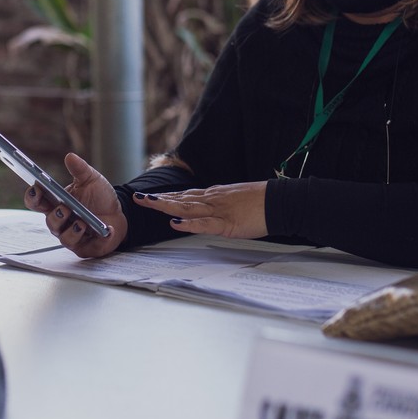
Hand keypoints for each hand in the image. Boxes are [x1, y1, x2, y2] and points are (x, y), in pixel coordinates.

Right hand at [23, 153, 126, 257]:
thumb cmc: (100, 197)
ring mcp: (71, 235)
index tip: (36, 189)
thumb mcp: (92, 179)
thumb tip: (70, 156)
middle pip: (49, 221)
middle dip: (55, 216)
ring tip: (82, 222)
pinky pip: (85, 246)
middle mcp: (60, 221)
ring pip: (63, 237)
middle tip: (63, 208)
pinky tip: (105, 230)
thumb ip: (80, 169)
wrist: (119, 214)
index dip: (32, 197)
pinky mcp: (84, 247)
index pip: (36, 202)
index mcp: (56, 203)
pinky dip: (96, 238)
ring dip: (72, 230)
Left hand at [134, 182, 268, 239]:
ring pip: (187, 207)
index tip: (149, 196)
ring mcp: (218, 210)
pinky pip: (204, 224)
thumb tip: (209, 210)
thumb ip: (220, 205)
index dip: (166, 196)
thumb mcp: (235, 201)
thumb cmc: (261, 202)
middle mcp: (212, 199)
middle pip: (180, 198)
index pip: (185, 195)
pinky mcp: (227, 223)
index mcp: (214, 195)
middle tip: (138, 198)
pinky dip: (189, 223)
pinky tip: (175, 223)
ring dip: (166, 206)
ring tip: (149, 204)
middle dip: (158, 199)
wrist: (279, 201)